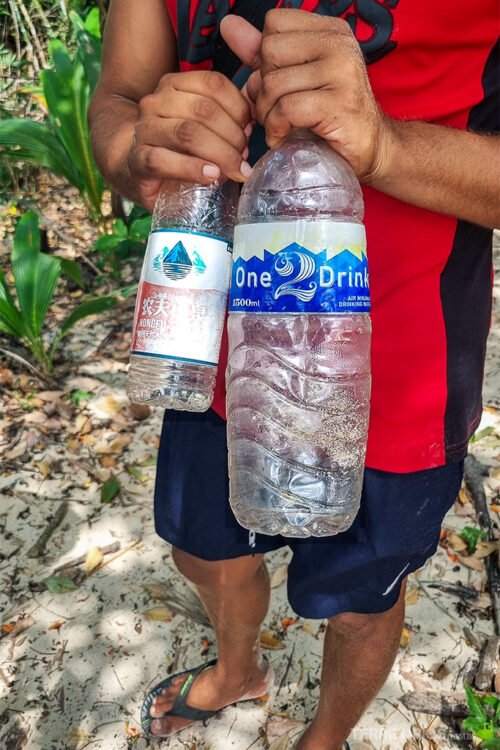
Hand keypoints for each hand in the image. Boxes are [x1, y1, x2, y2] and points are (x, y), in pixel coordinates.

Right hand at [128, 71, 252, 209]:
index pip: (213, 83)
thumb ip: (224, 119)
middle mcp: (156, 102)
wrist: (131, 166)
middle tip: (243, 159)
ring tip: (234, 171)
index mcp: (174, 85)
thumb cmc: (175, 148)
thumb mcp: (199, 125)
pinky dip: (193, 169)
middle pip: (204, 110)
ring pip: (188, 133)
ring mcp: (144, 130)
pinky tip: (211, 176)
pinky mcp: (138, 160)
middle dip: (233, 137)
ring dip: (220, 154)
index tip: (249, 130)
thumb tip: (250, 125)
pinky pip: (165, 161)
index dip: (239, 108)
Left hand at [221, 9, 388, 180]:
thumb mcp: (295, 79)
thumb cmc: (330, 116)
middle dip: (263, 88)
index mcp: (329, 30)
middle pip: (270, 51)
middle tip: (275, 111)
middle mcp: (338, 44)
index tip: (279, 85)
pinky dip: (277, 128)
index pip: (274, 23)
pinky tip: (283, 138)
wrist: (370, 149)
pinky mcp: (339, 104)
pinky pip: (287, 109)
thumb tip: (228, 25)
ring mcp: (342, 72)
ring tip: (280, 127)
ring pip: (274, 84)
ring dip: (267, 114)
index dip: (266, 58)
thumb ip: (262, 54)